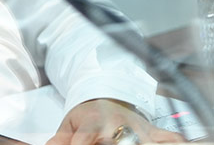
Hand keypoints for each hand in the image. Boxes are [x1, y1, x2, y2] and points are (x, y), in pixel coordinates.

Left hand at [46, 99, 185, 144]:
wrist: (106, 94)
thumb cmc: (87, 114)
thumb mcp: (69, 124)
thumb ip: (60, 139)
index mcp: (93, 123)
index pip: (84, 140)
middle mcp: (118, 125)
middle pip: (120, 142)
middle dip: (116, 143)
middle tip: (111, 143)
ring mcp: (139, 129)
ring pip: (148, 141)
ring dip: (144, 143)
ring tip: (137, 144)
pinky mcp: (155, 132)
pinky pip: (171, 138)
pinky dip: (173, 142)